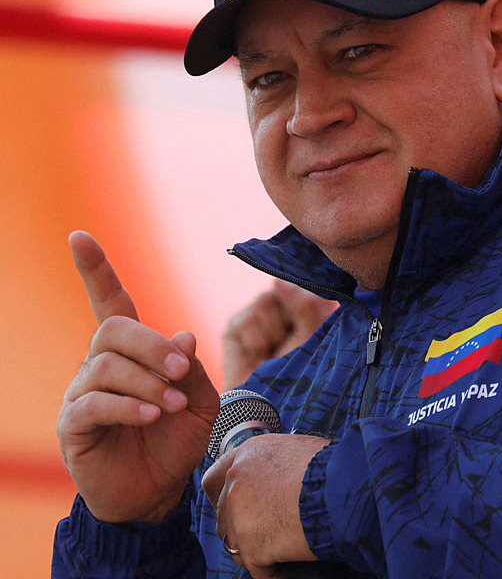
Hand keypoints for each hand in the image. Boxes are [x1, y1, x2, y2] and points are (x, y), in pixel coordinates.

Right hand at [57, 231, 219, 522]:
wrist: (160, 491)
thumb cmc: (178, 438)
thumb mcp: (201, 400)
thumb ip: (191, 368)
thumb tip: (182, 336)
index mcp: (131, 350)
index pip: (110, 301)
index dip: (95, 270)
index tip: (78, 237)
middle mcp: (101, 364)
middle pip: (113, 329)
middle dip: (150, 346)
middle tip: (180, 372)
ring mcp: (83, 393)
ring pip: (106, 365)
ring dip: (146, 382)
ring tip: (171, 405)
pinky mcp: (75, 425)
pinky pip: (94, 403)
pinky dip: (128, 406)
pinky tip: (152, 416)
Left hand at [202, 433, 328, 577]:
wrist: (341, 488)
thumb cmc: (329, 467)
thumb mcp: (295, 449)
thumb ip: (272, 463)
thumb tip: (275, 476)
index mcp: (246, 454)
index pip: (214, 480)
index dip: (223, 498)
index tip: (232, 509)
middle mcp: (237, 480)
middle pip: (222, 515)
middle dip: (238, 527)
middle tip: (259, 534)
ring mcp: (239, 514)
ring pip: (235, 544)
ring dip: (254, 550)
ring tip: (278, 550)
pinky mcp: (251, 546)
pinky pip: (257, 569)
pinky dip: (272, 571)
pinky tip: (286, 567)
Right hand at [223, 279, 336, 388]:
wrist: (268, 406)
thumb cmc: (298, 375)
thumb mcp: (312, 339)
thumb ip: (304, 306)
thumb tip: (277, 281)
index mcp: (307, 304)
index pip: (305, 283)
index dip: (308, 301)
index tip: (311, 326)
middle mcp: (281, 305)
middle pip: (285, 288)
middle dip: (292, 319)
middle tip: (293, 345)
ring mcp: (257, 313)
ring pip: (265, 300)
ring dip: (274, 331)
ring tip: (274, 354)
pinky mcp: (235, 326)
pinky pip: (247, 319)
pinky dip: (256, 341)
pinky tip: (258, 356)